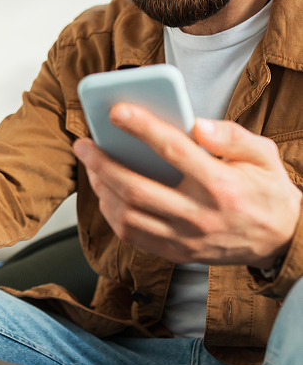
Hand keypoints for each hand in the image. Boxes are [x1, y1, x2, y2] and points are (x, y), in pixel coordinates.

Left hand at [72, 103, 302, 268]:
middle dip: (102, 162)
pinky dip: (112, 213)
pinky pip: (132, 236)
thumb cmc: (266, 191)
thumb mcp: (264, 155)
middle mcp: (200, 215)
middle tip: (83, 143)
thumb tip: (196, 124)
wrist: (280, 241)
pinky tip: (105, 192)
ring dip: (101, 188)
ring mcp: (186, 239)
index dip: (142, 128)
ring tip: (91, 165)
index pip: (174, 151)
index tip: (117, 110)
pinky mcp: (177, 253)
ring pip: (128, 215)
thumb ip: (232, 135)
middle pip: (137, 188)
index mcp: (222, 185)